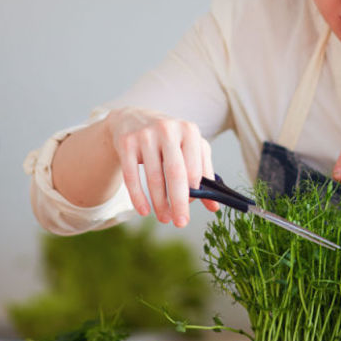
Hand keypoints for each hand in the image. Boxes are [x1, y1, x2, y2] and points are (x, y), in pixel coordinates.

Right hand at [105, 107, 219, 226]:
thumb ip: (203, 173)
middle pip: (175, 173)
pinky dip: (138, 197)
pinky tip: (144, 211)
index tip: (191, 207)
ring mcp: (145, 135)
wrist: (134, 118)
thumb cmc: (169, 139)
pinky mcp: (126, 143)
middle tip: (181, 222)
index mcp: (189, 130)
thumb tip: (214, 206)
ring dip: (159, 203)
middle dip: (179, 202)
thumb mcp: (189, 148)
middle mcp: (167, 130)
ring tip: (164, 218)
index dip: (194, 191)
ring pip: (153, 177)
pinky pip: (132, 176)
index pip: (194, 167)